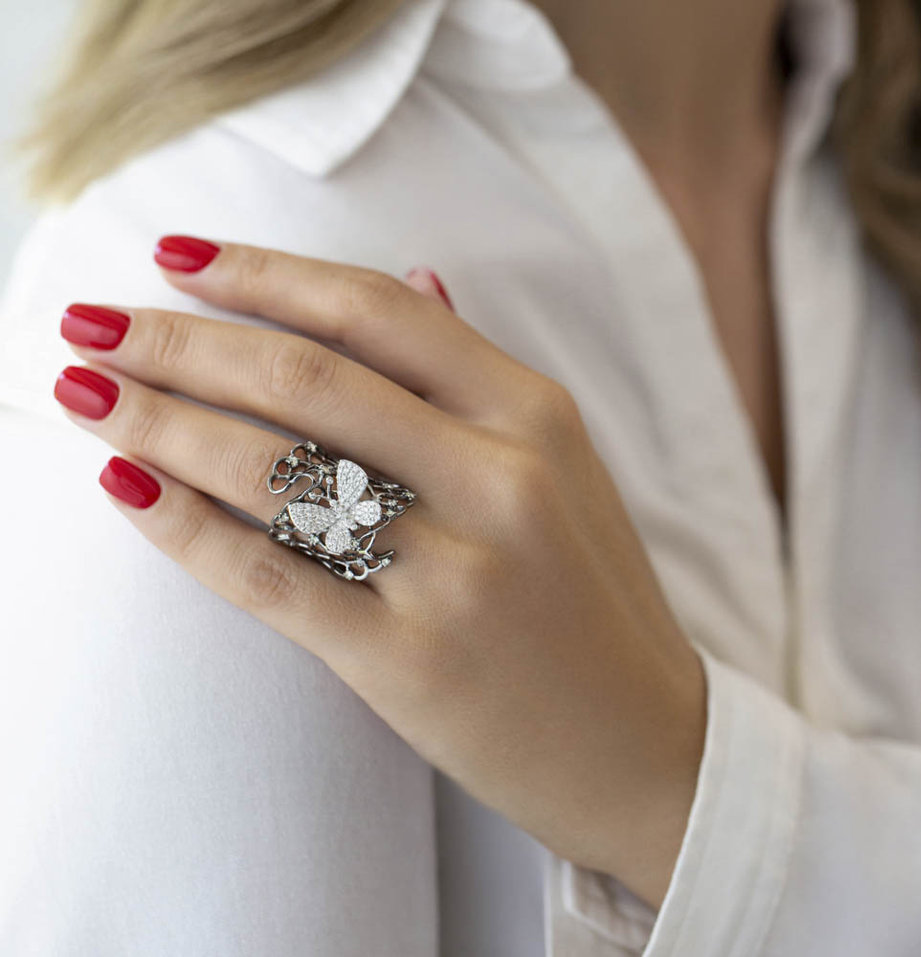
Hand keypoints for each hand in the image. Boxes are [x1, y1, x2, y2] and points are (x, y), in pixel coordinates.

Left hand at [54, 236, 706, 907]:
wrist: (647, 747)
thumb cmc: (593, 601)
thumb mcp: (565, 470)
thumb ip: (479, 374)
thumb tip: (415, 277)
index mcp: (536, 418)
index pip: (376, 312)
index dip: (263, 273)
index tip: (176, 256)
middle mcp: (499, 480)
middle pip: (306, 379)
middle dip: (179, 340)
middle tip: (91, 321)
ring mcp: (456, 574)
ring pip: (273, 471)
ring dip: (158, 420)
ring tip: (82, 390)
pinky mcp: (410, 664)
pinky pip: (268, 578)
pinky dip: (182, 526)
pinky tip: (122, 484)